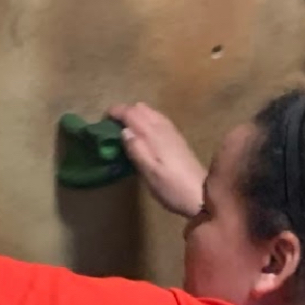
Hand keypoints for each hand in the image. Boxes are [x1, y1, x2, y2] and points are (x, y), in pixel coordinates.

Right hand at [107, 103, 205, 217]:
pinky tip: (143, 136)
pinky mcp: (176, 139)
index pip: (131, 112)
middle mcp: (162, 127)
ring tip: (125, 131)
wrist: (202, 195)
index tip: (103, 121)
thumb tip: (124, 131)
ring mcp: (171, 132)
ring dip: (135, 116)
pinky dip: (146, 121)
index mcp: (153, 134)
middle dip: (124, 113)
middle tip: (112, 128)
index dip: (115, 112)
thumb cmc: (172, 188)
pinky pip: (157, 120)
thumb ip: (136, 150)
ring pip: (149, 112)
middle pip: (140, 108)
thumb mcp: (150, 173)